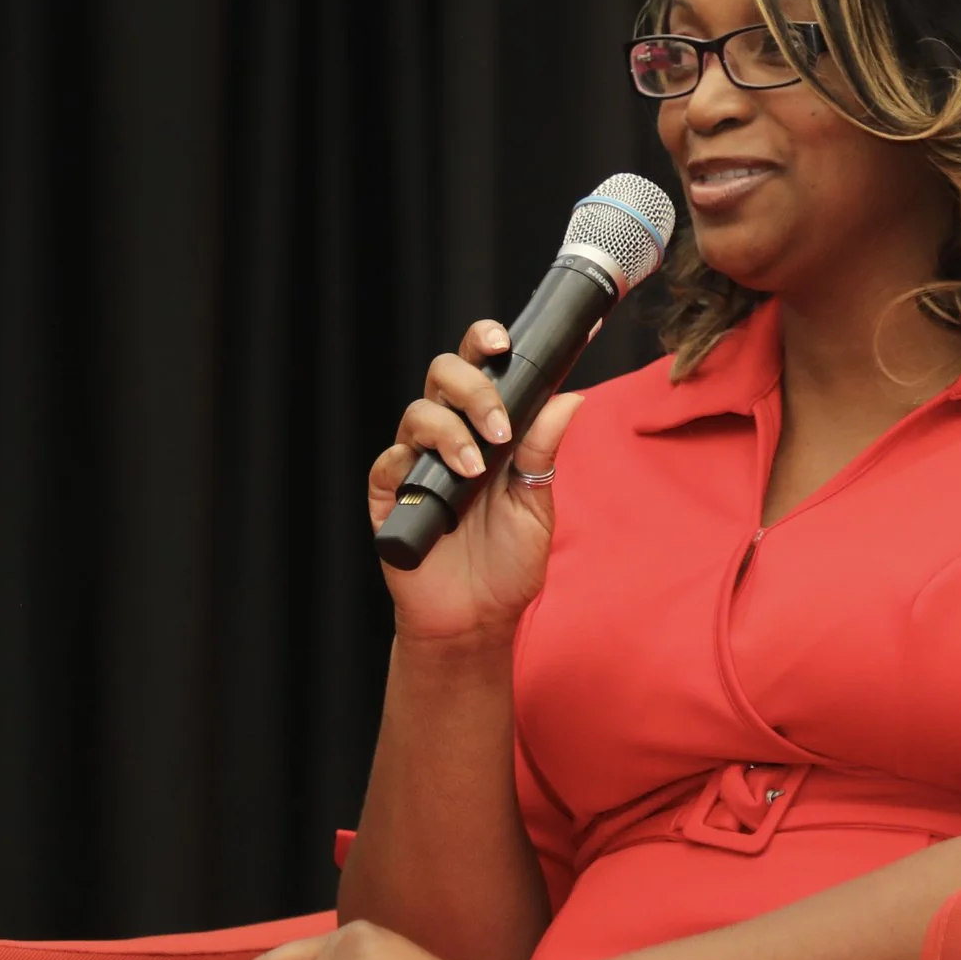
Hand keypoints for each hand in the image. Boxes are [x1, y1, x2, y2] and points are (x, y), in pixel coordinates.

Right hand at [368, 317, 587, 646]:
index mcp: (487, 429)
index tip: (505, 340)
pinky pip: (390, 461)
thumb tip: (570, 398)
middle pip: (444, 375)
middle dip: (472, 385)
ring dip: (451, 431)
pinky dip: (414, 463)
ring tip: (477, 468)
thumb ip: (544, 451)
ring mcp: (417, 463)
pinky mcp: (390, 494)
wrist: (477, 619)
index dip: (486, 343)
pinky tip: (440, 486)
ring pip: (418, 412)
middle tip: (499, 424)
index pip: (482, 370)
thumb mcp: (537, 504)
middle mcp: (450, 436)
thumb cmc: (507, 563)